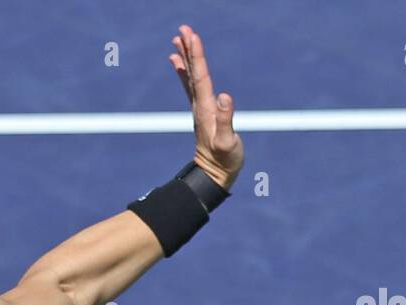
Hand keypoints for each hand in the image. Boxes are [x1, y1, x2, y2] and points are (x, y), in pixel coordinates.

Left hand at [170, 25, 243, 188]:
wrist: (214, 175)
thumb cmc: (225, 160)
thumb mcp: (227, 143)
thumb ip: (225, 120)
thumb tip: (223, 96)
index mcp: (206, 109)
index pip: (201, 77)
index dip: (197, 56)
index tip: (192, 36)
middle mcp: (200, 105)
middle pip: (193, 72)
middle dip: (188, 50)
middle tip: (183, 29)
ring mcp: (200, 108)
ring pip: (191, 77)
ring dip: (185, 57)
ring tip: (178, 39)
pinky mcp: (203, 112)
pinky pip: (192, 86)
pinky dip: (186, 72)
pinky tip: (180, 63)